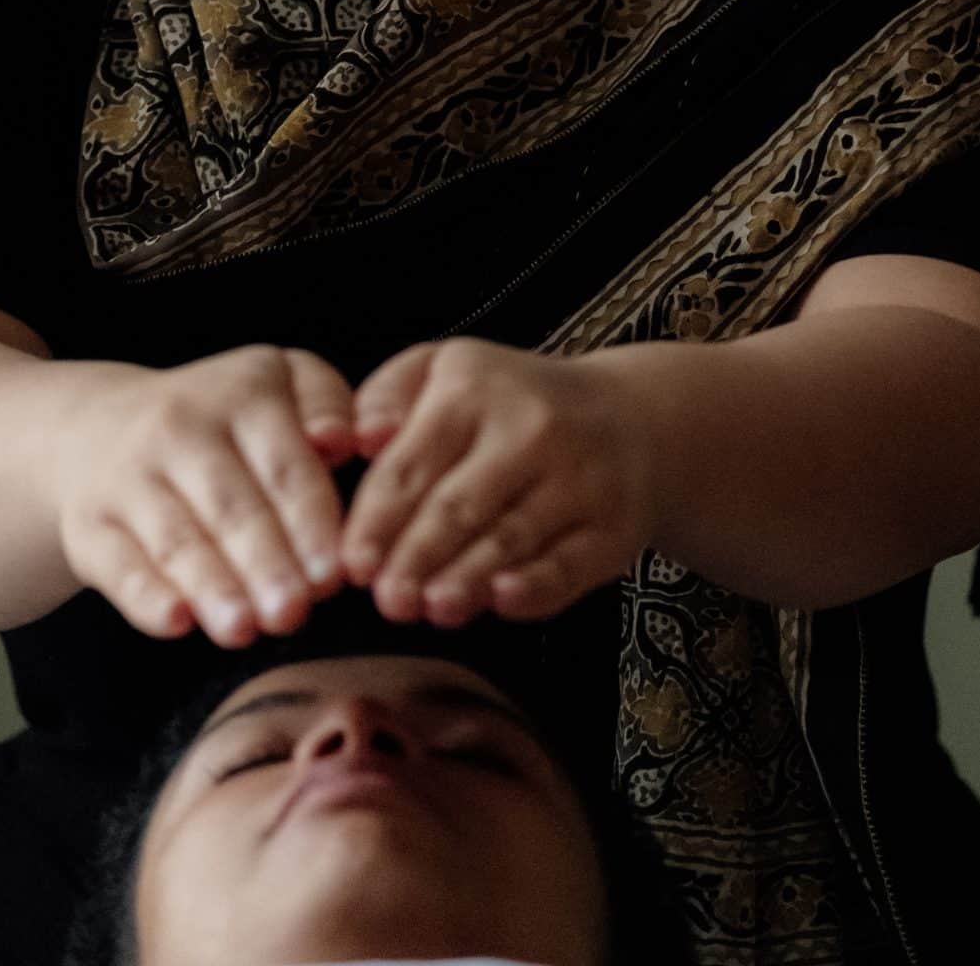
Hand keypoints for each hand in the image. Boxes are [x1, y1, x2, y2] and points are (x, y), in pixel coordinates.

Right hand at [53, 346, 356, 646]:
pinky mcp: (88, 524)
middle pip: (231, 505)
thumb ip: (327, 404)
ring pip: (176, 538)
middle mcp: (181, 425)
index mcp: (243, 391)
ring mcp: (128, 474)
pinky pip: (119, 564)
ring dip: (211, 585)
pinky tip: (176, 623)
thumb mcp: (280, 383)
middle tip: (293, 613)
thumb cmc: (222, 419)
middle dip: (266, 562)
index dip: (311, 523)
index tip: (335, 576)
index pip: (285, 464)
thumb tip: (343, 441)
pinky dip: (146, 595)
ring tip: (242, 630)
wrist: (97, 426)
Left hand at [339, 338, 656, 625]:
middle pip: (460, 503)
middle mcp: (529, 428)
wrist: (629, 417)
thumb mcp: (444, 370)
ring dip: (468, 576)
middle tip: (388, 600)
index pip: (412, 463)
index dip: (377, 519)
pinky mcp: (613, 525)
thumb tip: (359, 439)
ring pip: (512, 535)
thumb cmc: (510, 402)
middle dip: (417, 555)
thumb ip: (387, 396)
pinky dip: (536, 585)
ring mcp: (578, 477)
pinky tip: (502, 601)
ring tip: (433, 608)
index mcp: (472, 388)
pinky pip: (570, 563)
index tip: (351, 565)